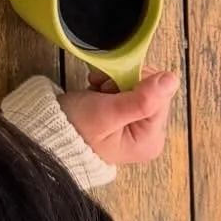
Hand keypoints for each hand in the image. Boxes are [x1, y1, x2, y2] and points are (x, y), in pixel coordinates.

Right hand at [61, 68, 179, 166]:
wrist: (48, 132)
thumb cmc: (75, 128)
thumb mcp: (108, 112)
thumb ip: (141, 99)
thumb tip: (172, 79)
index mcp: (150, 140)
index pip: (161, 96)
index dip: (138, 81)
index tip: (112, 85)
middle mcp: (148, 135)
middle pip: (151, 90)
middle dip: (126, 81)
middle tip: (102, 88)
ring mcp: (137, 126)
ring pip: (139, 86)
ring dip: (117, 80)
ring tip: (98, 89)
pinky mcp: (125, 116)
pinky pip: (128, 89)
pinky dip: (112, 83)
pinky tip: (97, 89)